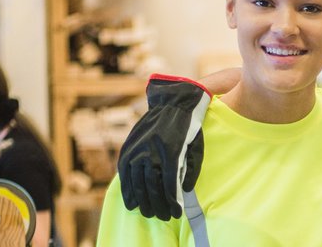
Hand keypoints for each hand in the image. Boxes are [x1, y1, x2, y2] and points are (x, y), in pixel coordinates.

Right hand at [117, 74, 210, 219]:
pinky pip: (125, 174)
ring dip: (143, 201)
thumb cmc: (189, 127)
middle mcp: (151, 152)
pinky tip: (131, 202)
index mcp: (171, 152)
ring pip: (137, 183)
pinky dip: (127, 190)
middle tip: (163, 217)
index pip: (169, 186)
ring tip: (149, 213)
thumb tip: (183, 191)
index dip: (172, 203)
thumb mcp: (197, 147)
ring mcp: (137, 150)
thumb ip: (191, 170)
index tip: (175, 214)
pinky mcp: (128, 148)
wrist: (172, 103)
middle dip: (158, 206)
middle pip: (152, 188)